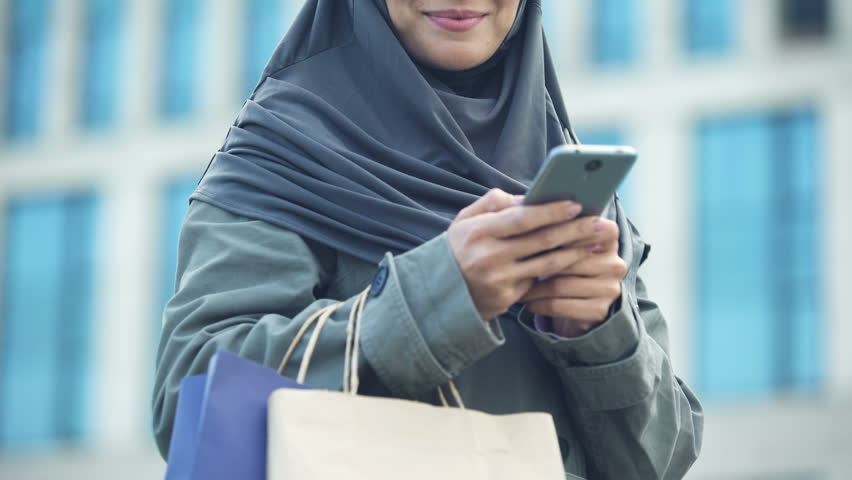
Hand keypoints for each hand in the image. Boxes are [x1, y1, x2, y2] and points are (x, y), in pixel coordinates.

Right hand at [447, 189, 591, 320]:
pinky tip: (574, 261)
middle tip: (599, 222)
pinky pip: (537, 281)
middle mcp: (490, 258)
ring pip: (547, 264)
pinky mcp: (506, 299)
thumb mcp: (464, 220)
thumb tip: (527, 197)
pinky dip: (558, 271)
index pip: (523, 219)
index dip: (552, 211)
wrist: (436, 293)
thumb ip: (493, 203)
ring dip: (575, 252)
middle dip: (575, 230)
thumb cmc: (456, 249)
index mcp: (479, 232)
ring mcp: (499, 281)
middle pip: (542, 241)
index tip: (576, 204)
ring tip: (594, 241)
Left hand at [520, 217, 626, 336]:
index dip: (557, 230)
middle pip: (567, 258)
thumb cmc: (565, 266)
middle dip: (537, 261)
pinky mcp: (599, 310)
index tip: (529, 233)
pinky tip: (528, 302)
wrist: (580, 307)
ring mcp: (609, 288)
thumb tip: (522, 204)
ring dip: (533, 287)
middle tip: (511, 262)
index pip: (585, 227)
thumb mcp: (564, 242)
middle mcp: (614, 262)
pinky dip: (539, 304)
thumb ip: (553, 222)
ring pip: (560, 284)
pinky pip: (559, 305)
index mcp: (608, 236)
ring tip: (515, 284)